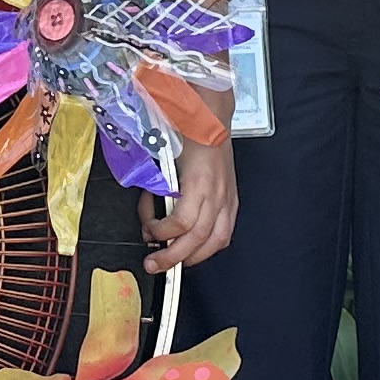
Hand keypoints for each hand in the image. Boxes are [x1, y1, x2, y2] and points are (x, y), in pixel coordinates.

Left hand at [148, 136, 237, 270]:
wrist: (210, 116)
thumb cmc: (186, 130)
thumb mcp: (164, 157)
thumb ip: (157, 184)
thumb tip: (147, 206)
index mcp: (199, 182)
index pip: (181, 223)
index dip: (161, 232)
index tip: (148, 229)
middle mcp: (217, 193)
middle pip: (198, 239)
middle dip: (173, 257)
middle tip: (153, 264)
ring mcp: (227, 198)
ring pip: (217, 241)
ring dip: (194, 256)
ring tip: (175, 261)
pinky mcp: (232, 199)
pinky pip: (226, 231)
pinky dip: (210, 245)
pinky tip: (196, 247)